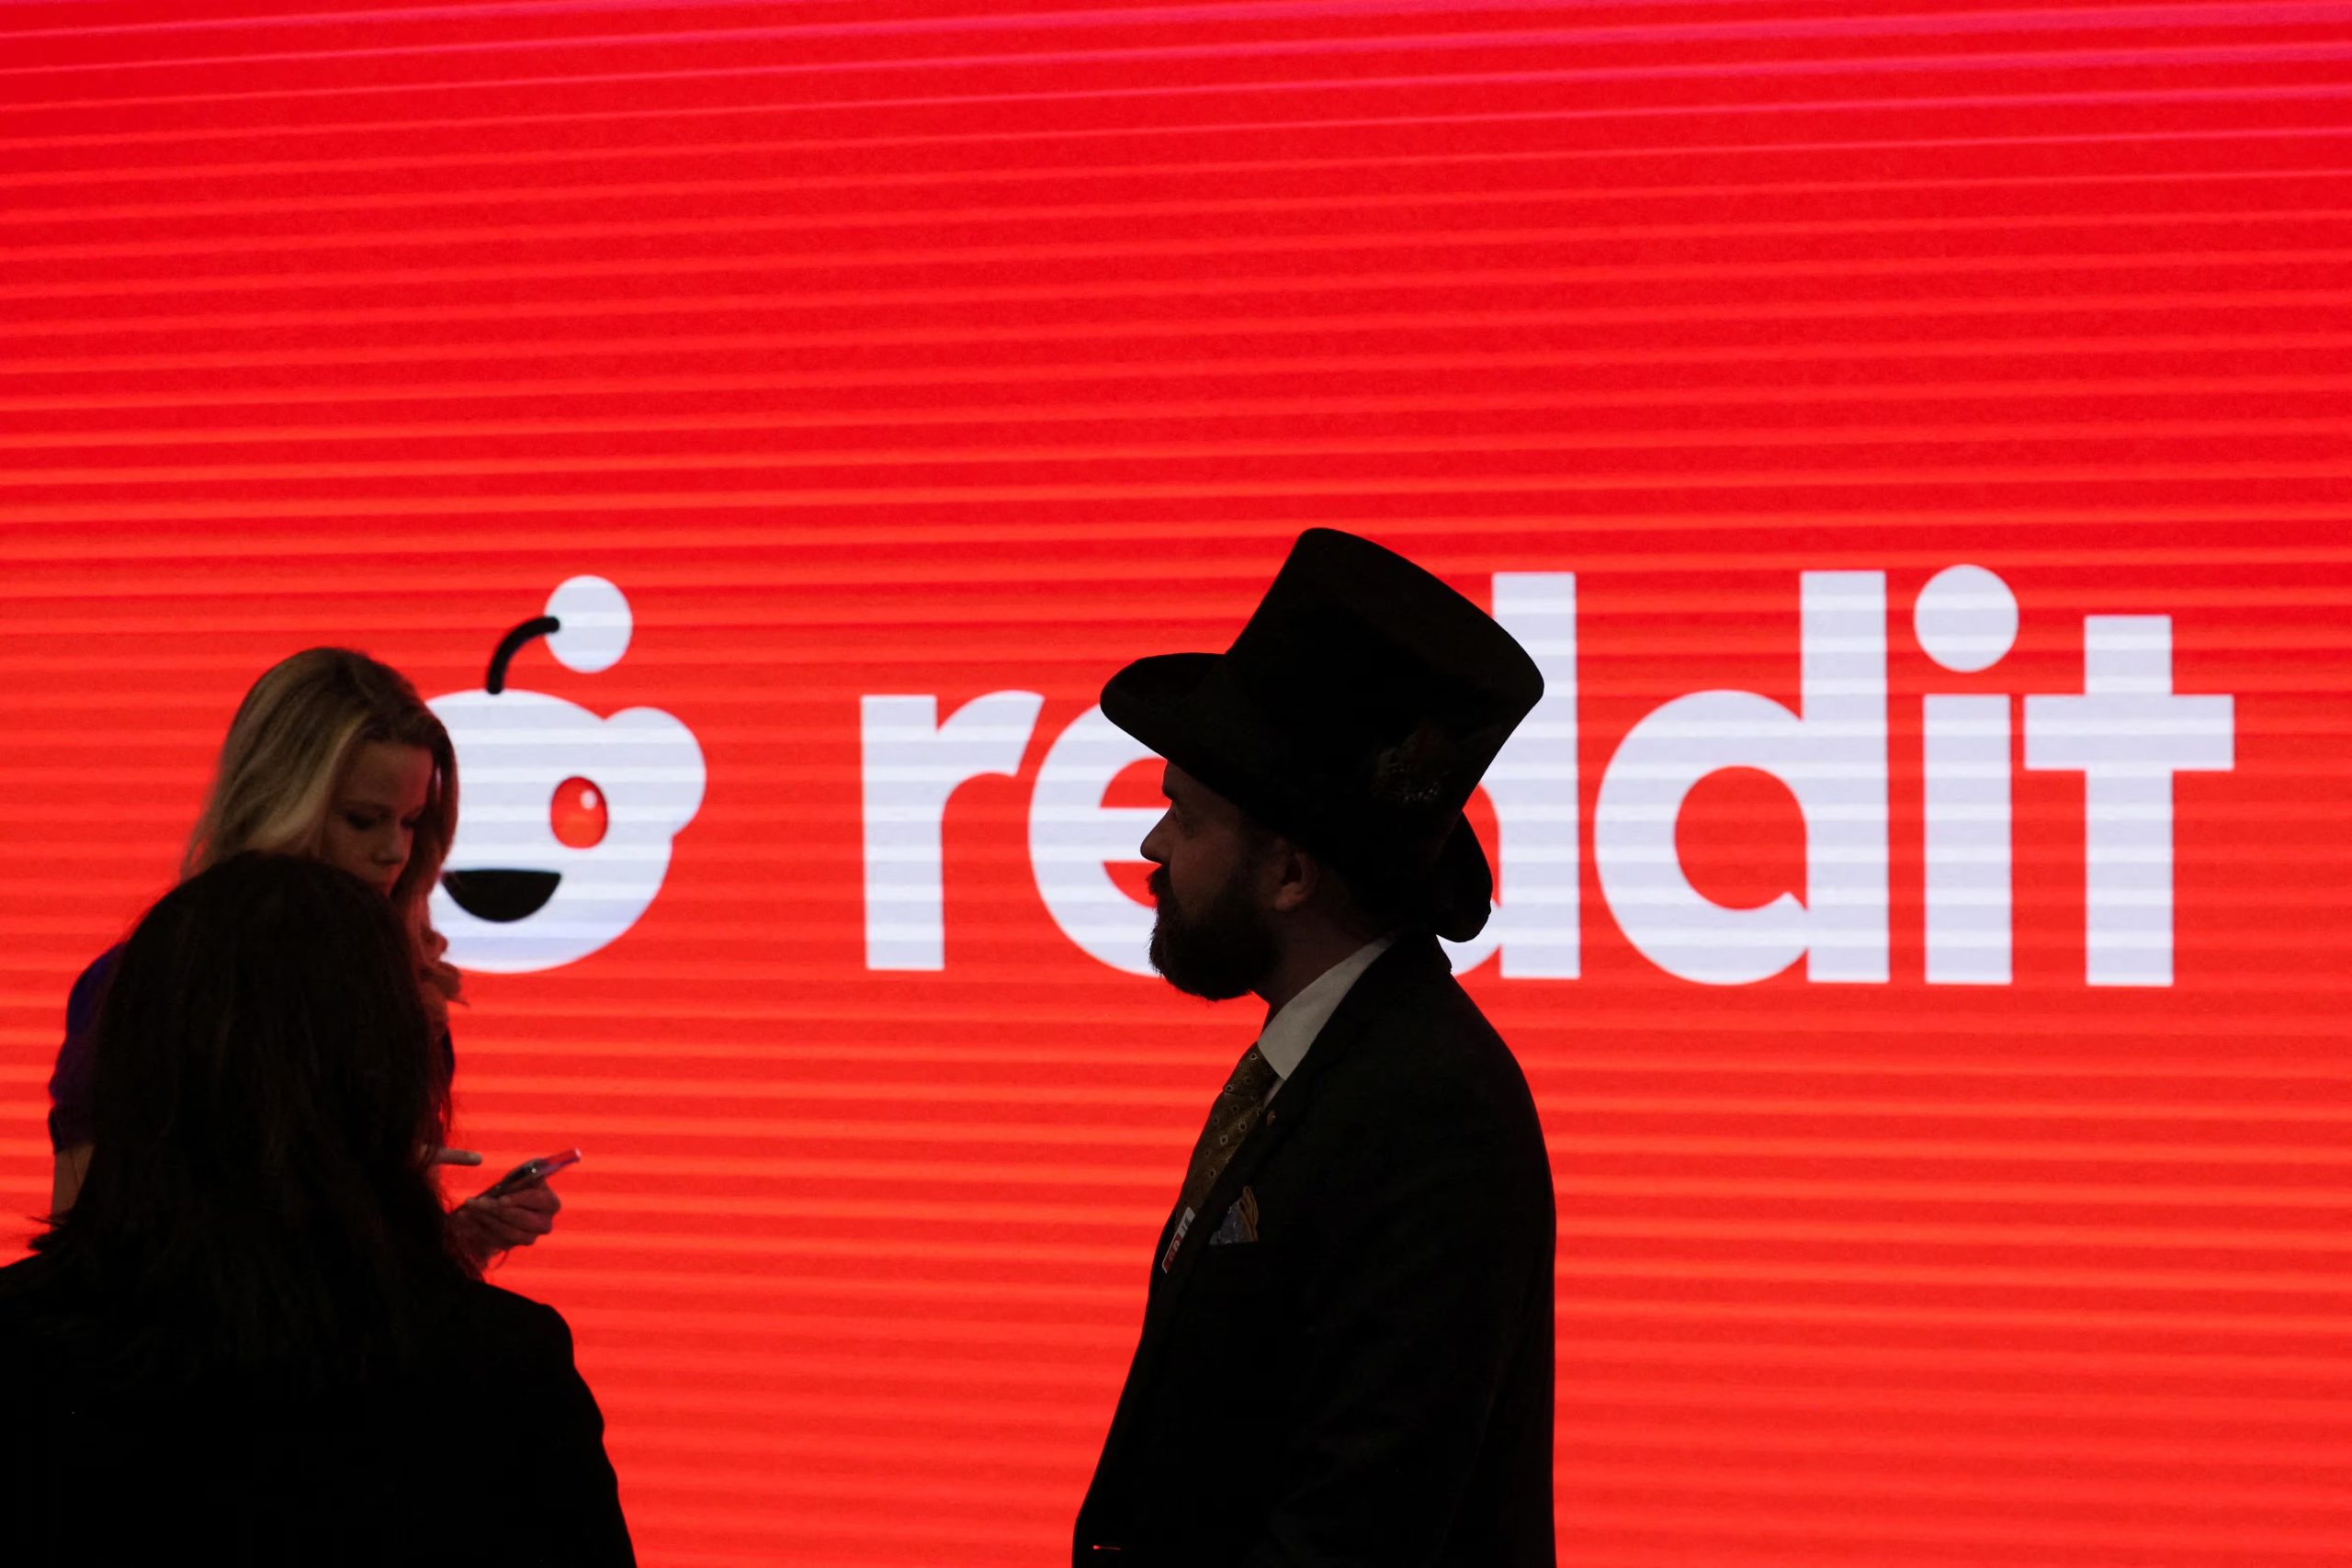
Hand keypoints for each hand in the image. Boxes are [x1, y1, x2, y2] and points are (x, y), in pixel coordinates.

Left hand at [447, 1180, 561, 1266]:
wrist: (508, 1200)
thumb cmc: (518, 1183)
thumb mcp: (524, 1174)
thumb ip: (526, 1173)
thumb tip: (526, 1173)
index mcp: (551, 1203)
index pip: (538, 1201)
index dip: (519, 1200)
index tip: (501, 1199)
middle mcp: (544, 1224)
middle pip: (522, 1220)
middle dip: (497, 1210)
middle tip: (478, 1202)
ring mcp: (528, 1238)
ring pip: (507, 1232)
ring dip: (485, 1219)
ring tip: (469, 1206)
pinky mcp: (511, 1246)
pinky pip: (493, 1241)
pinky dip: (477, 1229)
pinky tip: (464, 1217)